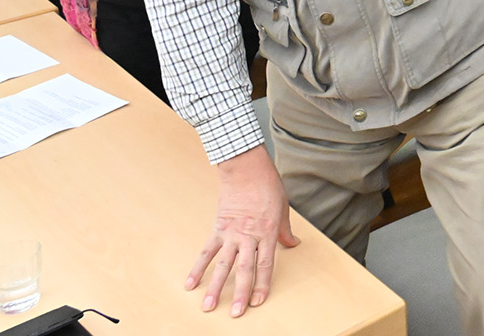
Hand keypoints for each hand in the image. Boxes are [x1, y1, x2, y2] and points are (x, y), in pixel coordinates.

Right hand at [187, 146, 299, 315]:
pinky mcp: (218, 228)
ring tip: (207, 307)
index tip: (258, 301)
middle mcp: (248, 236)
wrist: (246, 168)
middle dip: (239, 293)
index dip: (262, 284)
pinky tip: (189, 284)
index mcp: (266, 232)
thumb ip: (285, 231)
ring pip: (222, 265)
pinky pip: (206, 251)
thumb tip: (293, 244)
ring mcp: (231, 233)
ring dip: (215, 287)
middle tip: (235, 314)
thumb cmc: (268, 186)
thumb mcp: (283, 208)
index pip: (265, 264)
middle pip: (244, 269)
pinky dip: (197, 268)